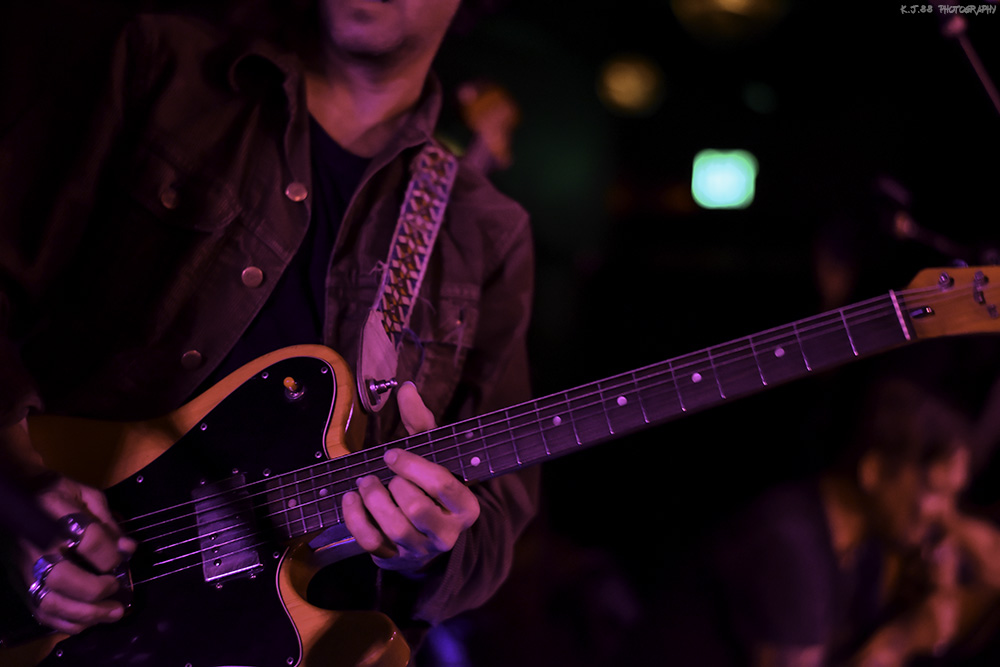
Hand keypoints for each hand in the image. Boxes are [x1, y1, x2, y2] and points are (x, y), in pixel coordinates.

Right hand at [15, 476, 135, 633]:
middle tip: (119, 594)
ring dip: (85, 614)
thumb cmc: (57, 493)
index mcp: (56, 515)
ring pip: (49, 601)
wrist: (15, 495)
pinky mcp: (18, 584)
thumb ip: (108, 522)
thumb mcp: (86, 495)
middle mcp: (36, 545)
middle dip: (96, 591)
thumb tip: (128, 549)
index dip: (111, 555)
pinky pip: (40, 611)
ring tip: (112, 614)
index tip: (124, 559)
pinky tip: (87, 620)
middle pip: (64, 577)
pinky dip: (65, 622)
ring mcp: (24, 568)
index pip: (88, 540)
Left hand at [342, 382, 479, 572]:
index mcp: (465, 506)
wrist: (423, 534)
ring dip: (374, 499)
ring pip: (395, 528)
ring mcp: (421, 549)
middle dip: (394, 484)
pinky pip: (372, 543)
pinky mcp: (395, 559)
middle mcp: (447, 532)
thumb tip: (406, 389)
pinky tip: (350, 499)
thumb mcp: (434, 455)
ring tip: (364, 481)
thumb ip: (422, 424)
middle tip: (381, 469)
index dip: (414, 466)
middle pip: (417, 508)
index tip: (393, 454)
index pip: (444, 485)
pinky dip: (355, 519)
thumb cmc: (428, 486)